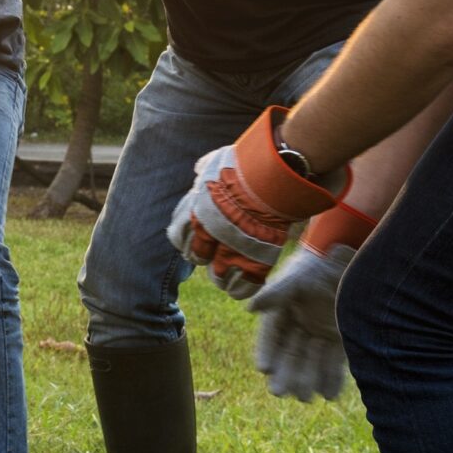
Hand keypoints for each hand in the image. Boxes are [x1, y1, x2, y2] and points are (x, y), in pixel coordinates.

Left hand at [166, 106, 345, 298]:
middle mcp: (210, 234)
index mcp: (198, 212)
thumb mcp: (217, 162)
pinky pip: (245, 285)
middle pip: (198, 257)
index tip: (195, 242)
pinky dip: (241, 289)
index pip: (181, 236)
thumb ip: (206, 170)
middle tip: (213, 257)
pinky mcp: (257, 260)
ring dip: (222, 275)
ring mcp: (233, 248)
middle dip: (204, 257)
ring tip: (226, 275)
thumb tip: (200, 170)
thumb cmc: (247, 165)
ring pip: (220, 275)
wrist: (272, 176)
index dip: (188, 240)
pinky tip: (239, 289)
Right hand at [248, 243, 355, 400]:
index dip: (267, 351)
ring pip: (311, 363)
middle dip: (285, 374)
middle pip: (289, 355)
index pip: (271, 336)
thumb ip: (276, 293)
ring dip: (308, 380)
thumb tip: (250, 308)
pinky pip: (335, 363)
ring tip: (304, 397)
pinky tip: (330, 395)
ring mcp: (319, 334)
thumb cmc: (317, 266)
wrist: (348, 259)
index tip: (264, 368)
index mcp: (282, 313)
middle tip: (280, 392)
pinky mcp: (340, 340)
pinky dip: (332, 379)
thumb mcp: (296, 277)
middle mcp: (299, 327)